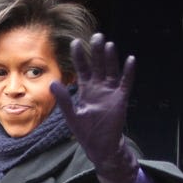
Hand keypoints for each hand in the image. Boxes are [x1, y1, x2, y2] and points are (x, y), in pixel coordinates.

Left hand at [51, 33, 139, 182]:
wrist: (100, 147)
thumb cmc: (86, 132)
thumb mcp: (72, 116)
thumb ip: (64, 100)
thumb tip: (52, 82)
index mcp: (85, 89)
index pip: (82, 68)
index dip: (80, 56)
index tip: (76, 42)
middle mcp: (98, 87)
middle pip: (97, 65)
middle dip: (97, 51)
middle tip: (97, 36)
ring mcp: (110, 92)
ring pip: (110, 71)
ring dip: (110, 59)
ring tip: (109, 45)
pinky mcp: (120, 99)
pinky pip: (125, 83)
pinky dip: (128, 72)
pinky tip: (130, 60)